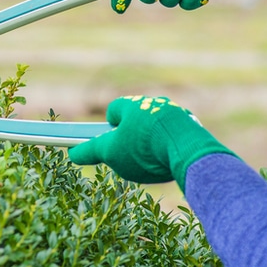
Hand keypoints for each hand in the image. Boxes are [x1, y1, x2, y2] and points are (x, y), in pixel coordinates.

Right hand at [68, 95, 235, 191]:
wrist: (188, 150)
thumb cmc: (142, 148)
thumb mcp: (110, 153)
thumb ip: (90, 151)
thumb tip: (73, 153)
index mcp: (131, 105)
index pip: (114, 110)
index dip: (108, 126)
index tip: (109, 141)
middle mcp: (154, 104)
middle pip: (136, 119)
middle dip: (132, 135)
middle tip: (131, 155)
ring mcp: (175, 115)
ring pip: (157, 127)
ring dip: (153, 140)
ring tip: (154, 162)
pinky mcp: (193, 127)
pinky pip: (176, 136)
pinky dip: (171, 147)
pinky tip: (171, 162)